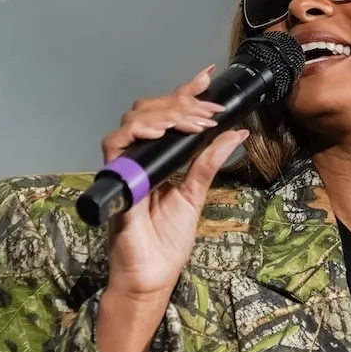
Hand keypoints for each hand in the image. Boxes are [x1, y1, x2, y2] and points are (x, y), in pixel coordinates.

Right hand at [100, 65, 247, 300]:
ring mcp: (124, 165)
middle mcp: (138, 156)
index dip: (184, 93)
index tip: (206, 77)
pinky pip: (116, 144)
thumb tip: (237, 132)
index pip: (168, 115)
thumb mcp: (195, 195)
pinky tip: (158, 131)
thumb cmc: (167, 240)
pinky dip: (137, 132)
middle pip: (150, 110)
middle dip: (182, 104)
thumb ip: (209, 163)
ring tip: (193, 121)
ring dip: (166, 115)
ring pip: (134, 120)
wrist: (151, 274)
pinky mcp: (113, 178)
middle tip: (209, 111)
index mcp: (158, 158)